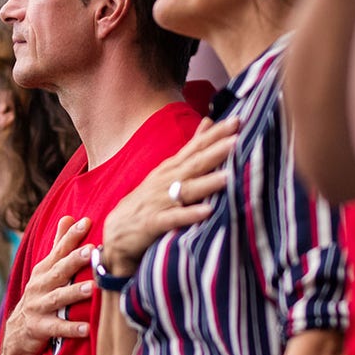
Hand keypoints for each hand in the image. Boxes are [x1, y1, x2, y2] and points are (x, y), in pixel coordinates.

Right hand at [0, 215, 92, 354]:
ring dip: (74, 293)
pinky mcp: (39, 329)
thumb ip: (58, 245)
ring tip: (92, 288)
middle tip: (92, 250)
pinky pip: (57, 329)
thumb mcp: (45, 270)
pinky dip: (71, 329)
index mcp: (43, 271)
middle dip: (74, 260)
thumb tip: (69, 216)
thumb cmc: (39, 297)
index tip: (86, 222)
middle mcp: (39, 286)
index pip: (58, 250)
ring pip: (57, 299)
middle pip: (58, 271)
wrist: (17, 335)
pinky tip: (87, 329)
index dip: (71, 236)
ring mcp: (38, 307)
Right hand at [99, 116, 238, 276]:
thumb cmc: (147, 202)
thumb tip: (208, 122)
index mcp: (170, 169)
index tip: (237, 120)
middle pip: (193, 164)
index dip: (214, 135)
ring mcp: (157, 202)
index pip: (194, 147)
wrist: (116, 234)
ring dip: (206, 183)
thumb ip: (190, 149)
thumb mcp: (167, 172)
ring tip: (228, 176)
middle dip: (215, 151)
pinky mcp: (151, 224)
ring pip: (185, 191)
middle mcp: (165, 182)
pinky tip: (206, 212)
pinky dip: (188, 215)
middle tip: (238, 139)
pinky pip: (172, 219)